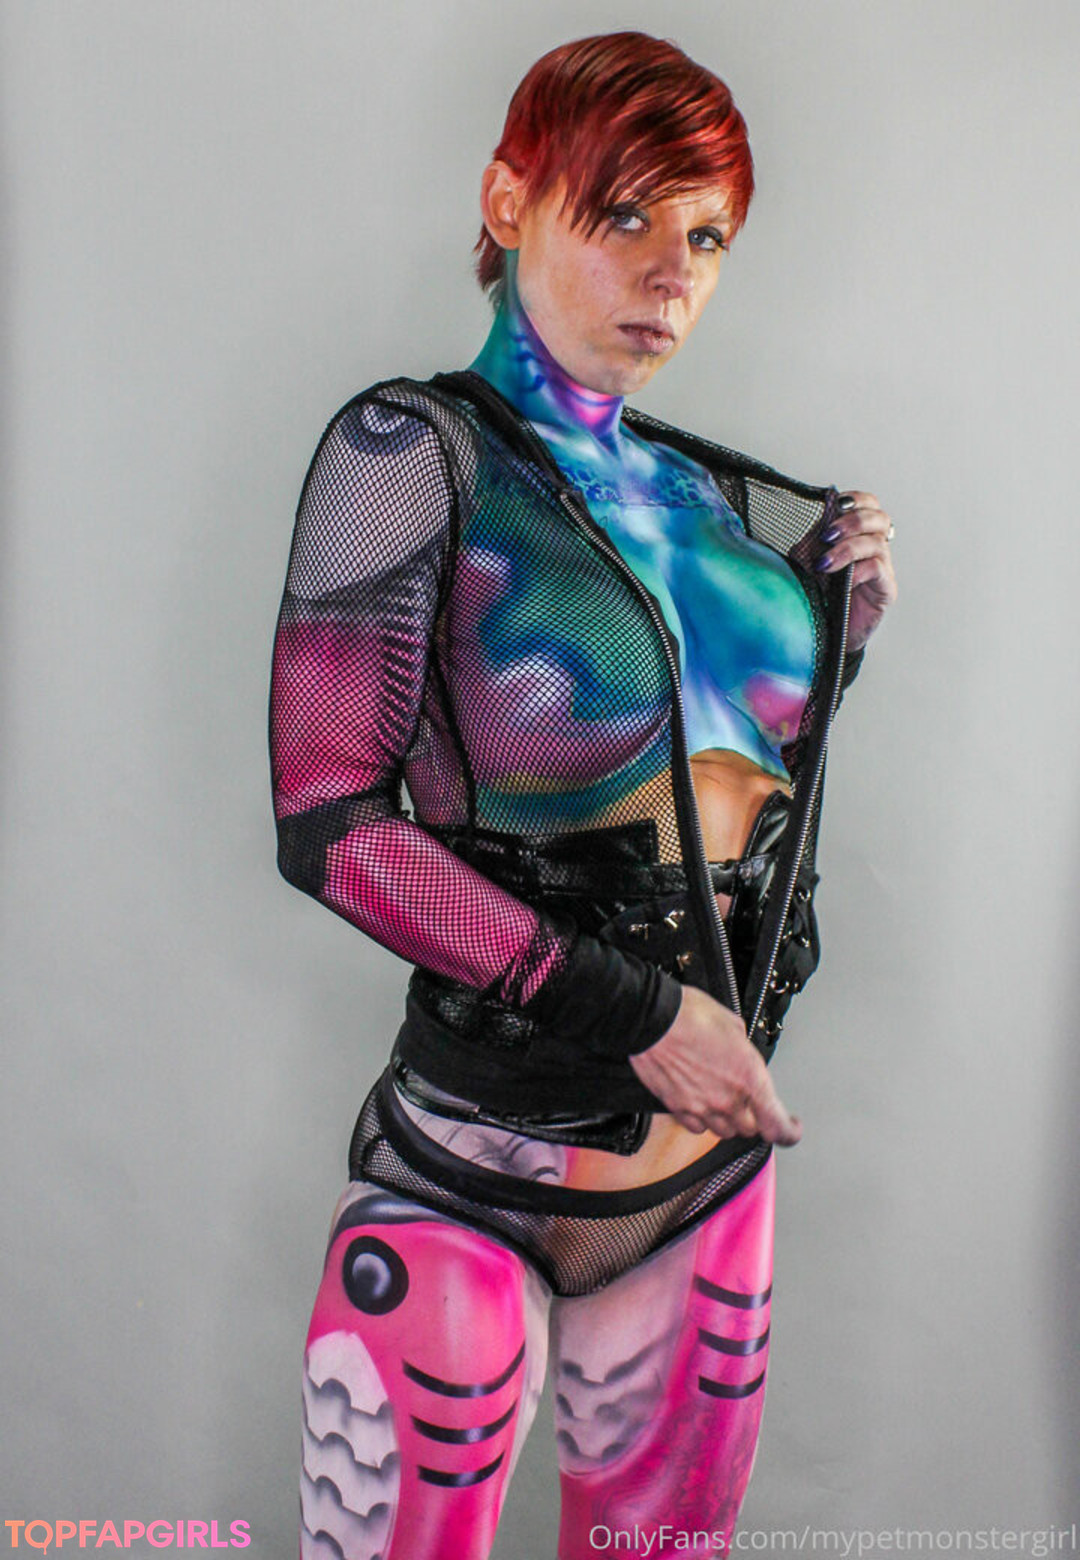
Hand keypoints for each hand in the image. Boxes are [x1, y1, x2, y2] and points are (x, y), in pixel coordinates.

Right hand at [629, 985, 801, 1144]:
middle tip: (746, 1099)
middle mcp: (728, 1099)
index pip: (777, 1125)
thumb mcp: (733, 1025)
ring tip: (721, 1097)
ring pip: (724, 1131)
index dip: (788, 1132)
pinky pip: (697, 1127)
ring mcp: (701, 1107)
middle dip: (752, 1116)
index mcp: (749, 1077)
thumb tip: (742, 1056)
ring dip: (728, 1119)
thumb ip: (744, 1051)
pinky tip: (700, 1102)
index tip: (790, 1127)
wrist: (652, 1019)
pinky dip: (702, 1119)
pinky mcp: (678, 1108)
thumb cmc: (690, 1015)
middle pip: (749, 1128)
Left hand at [815, 490, 897, 651]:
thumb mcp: (810, 561)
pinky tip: (843, 580)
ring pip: (876, 543)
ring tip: (824, 564)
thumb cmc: (823, 595)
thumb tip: (812, 521)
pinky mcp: (886, 589)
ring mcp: (884, 568)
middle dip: (851, 522)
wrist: (827, 632)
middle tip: (827, 536)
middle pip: (879, 518)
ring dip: (847, 549)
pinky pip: (878, 570)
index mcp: (860, 535)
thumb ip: (813, 541)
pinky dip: (858, 571)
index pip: (869, 505)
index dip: (856, 500)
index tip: (836, 504)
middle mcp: (876, 547)